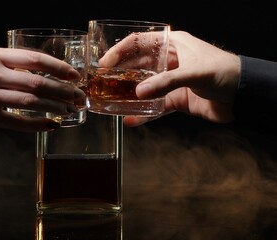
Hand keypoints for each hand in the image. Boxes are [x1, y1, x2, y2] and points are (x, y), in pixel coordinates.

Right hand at [0, 48, 83, 131]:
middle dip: (63, 90)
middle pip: (38, 82)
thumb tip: (42, 72)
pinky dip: (37, 124)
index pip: (36, 59)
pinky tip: (51, 125)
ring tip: (69, 110)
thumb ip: (12, 62)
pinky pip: (16, 122)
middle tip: (78, 96)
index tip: (75, 76)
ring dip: (54, 106)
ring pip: (30, 101)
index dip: (59, 68)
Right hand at [117, 31, 240, 126]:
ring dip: (129, 94)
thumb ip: (165, 82)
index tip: (105, 63)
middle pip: (138, 65)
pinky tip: (131, 120)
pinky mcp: (176, 99)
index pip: (140, 43)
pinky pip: (155, 107)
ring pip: (144, 87)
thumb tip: (139, 93)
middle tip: (103, 84)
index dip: (120, 51)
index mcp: (173, 45)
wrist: (245, 97)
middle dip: (120, 74)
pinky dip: (144, 114)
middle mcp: (169, 62)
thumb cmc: (225, 72)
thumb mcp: (194, 72)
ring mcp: (171, 82)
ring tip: (112, 101)